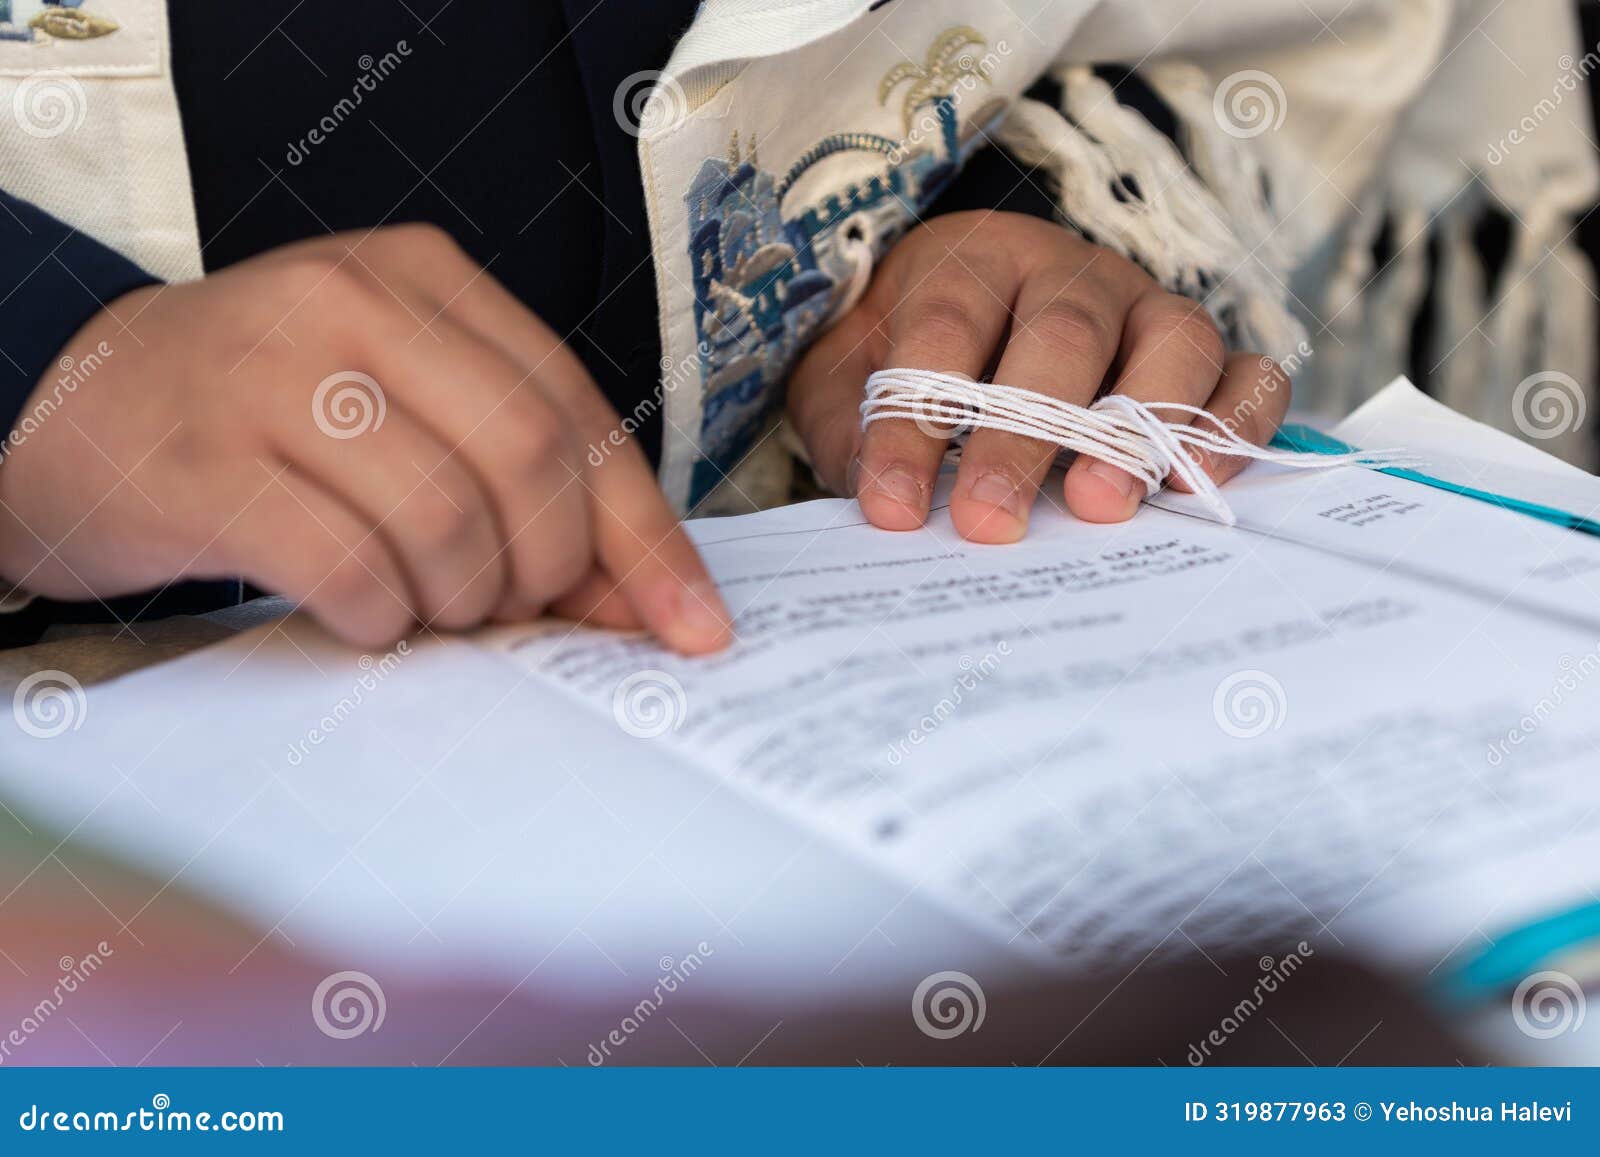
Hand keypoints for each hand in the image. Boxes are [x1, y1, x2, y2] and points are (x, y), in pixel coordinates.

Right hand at [0, 225, 730, 651]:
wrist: (80, 409)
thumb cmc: (275, 420)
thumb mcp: (403, 404)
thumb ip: (519, 473)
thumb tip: (646, 601)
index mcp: (424, 276)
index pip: (577, 409)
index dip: (646, 534)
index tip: (693, 628)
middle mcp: (349, 299)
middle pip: (529, 457)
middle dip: (550, 569)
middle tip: (516, 609)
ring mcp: (266, 372)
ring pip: (445, 520)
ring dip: (462, 600)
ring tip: (430, 607)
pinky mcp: (201, 463)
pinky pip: (349, 569)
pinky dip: (381, 619)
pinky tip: (363, 615)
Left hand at [787, 211, 1290, 540]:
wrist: (976, 324)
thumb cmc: (907, 360)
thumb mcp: (847, 383)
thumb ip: (849, 430)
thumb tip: (883, 498)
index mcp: (973, 262)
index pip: (945, 329)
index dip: (915, 421)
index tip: (892, 510)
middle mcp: (1071, 274)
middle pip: (1061, 336)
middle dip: (1024, 435)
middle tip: (990, 519)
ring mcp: (1150, 310)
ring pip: (1173, 342)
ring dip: (1140, 427)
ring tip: (1099, 506)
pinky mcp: (1210, 359)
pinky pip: (1249, 379)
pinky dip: (1232, 430)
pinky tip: (1194, 491)